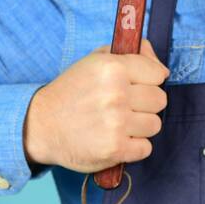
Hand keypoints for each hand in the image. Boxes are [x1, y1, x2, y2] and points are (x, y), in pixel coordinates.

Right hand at [23, 38, 169, 172]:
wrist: (41, 124)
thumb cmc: (72, 90)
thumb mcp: (96, 60)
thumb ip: (132, 54)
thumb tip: (162, 68)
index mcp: (113, 68)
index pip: (158, 74)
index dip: (148, 81)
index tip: (135, 86)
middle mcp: (116, 94)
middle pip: (160, 100)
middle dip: (145, 104)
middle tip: (125, 106)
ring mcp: (116, 123)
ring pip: (155, 124)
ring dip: (140, 126)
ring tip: (119, 123)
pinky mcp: (115, 149)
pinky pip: (146, 148)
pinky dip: (133, 147)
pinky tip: (116, 139)